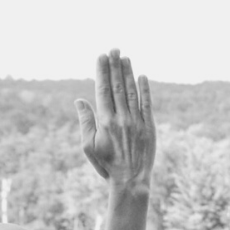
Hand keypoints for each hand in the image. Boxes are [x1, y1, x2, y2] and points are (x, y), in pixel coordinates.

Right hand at [75, 49, 155, 192]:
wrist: (130, 180)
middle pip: (118, 86)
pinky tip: (142, 76)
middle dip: (115, 66)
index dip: (102, 71)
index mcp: (105, 122)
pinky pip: (147, 103)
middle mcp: (121, 118)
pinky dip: (144, 89)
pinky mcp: (149, 126)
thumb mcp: (89, 147)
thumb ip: (85, 122)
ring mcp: (137, 121)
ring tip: (125, 57)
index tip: (101, 56)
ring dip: (129, 72)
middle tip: (114, 49)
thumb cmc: (106, 166)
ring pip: (132, 91)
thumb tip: (79, 100)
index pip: (103, 90)